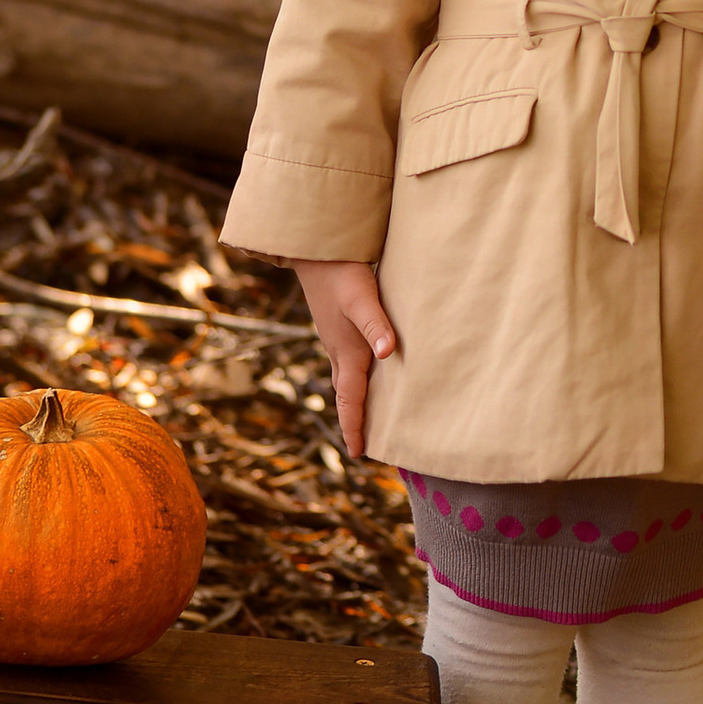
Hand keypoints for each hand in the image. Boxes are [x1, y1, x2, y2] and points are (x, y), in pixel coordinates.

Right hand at [293, 257, 398, 466]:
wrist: (316, 249)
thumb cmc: (342, 272)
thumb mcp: (362, 298)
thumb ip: (376, 324)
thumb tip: (387, 353)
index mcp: (346, 352)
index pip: (350, 399)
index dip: (354, 427)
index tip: (359, 454)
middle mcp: (340, 350)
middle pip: (348, 394)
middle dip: (355, 419)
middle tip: (366, 443)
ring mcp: (337, 337)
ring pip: (348, 378)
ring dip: (357, 398)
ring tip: (373, 414)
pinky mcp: (339, 324)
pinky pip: (349, 360)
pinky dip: (359, 376)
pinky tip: (373, 368)